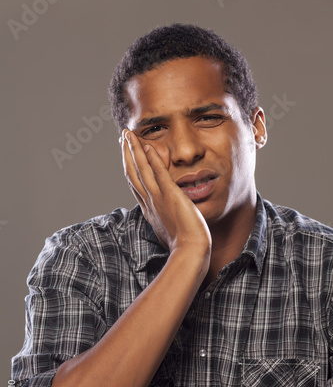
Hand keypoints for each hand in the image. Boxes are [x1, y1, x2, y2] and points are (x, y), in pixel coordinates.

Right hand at [121, 129, 211, 256]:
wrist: (190, 252)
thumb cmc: (183, 246)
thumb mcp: (169, 231)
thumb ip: (166, 220)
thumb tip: (166, 221)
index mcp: (149, 209)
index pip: (135, 183)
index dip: (129, 167)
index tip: (127, 154)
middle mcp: (149, 202)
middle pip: (132, 173)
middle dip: (127, 153)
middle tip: (123, 138)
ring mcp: (158, 198)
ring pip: (141, 170)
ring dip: (134, 150)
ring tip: (128, 134)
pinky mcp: (171, 196)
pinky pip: (159, 173)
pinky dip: (152, 159)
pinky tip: (148, 145)